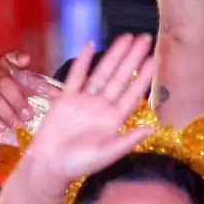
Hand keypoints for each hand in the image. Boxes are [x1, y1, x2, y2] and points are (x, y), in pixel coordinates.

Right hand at [0, 50, 61, 134]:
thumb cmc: (9, 91)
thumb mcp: (24, 86)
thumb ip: (41, 88)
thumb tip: (64, 95)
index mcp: (6, 63)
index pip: (12, 57)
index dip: (18, 58)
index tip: (26, 60)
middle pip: (5, 83)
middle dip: (17, 100)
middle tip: (28, 115)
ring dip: (6, 113)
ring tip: (18, 125)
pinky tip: (1, 128)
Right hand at [22, 35, 156, 190]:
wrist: (49, 166)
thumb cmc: (79, 165)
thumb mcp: (107, 154)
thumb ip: (128, 140)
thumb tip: (152, 128)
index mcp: (114, 120)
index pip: (133, 93)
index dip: (143, 76)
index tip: (154, 59)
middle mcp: (102, 107)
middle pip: (121, 77)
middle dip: (133, 57)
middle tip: (145, 38)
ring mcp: (84, 101)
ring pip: (102, 73)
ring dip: (113, 55)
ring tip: (125, 37)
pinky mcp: (66, 99)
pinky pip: (76, 76)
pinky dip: (82, 62)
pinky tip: (89, 45)